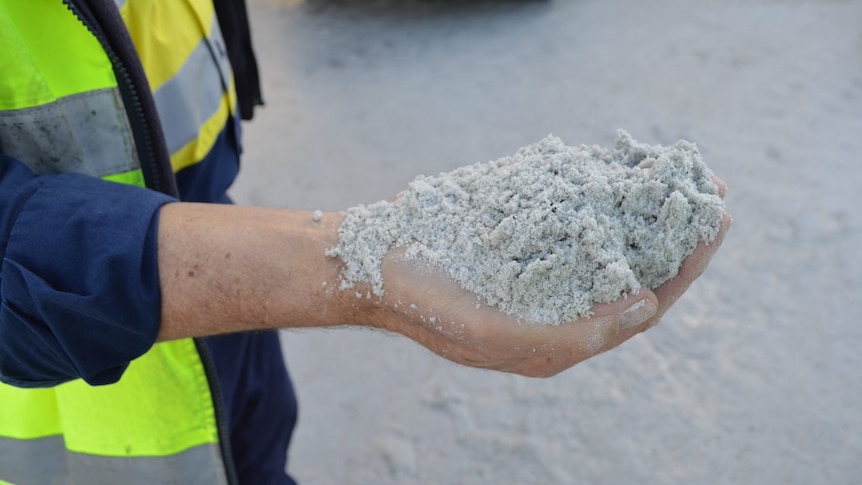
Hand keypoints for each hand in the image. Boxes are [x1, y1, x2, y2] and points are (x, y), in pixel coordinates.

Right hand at [351, 180, 730, 377]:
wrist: (374, 263)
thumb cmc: (430, 309)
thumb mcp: (502, 336)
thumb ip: (576, 334)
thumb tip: (648, 307)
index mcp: (560, 334)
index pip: (638, 308)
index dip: (680, 272)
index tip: (712, 233)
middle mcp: (558, 297)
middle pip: (632, 268)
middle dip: (674, 236)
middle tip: (713, 195)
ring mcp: (542, 259)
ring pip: (608, 234)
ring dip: (646, 205)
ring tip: (682, 170)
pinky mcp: (524, 226)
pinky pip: (573, 206)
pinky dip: (601, 185)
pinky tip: (625, 162)